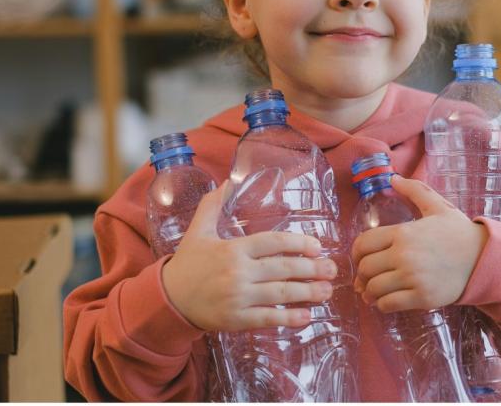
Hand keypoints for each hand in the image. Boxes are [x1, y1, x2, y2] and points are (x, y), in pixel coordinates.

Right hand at [162, 180, 337, 331]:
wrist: (169, 299)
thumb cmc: (187, 263)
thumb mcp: (198, 230)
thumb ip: (213, 205)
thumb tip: (229, 181)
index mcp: (233, 249)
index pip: (273, 243)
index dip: (298, 244)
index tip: (317, 246)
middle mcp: (238, 272)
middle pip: (283, 269)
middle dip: (311, 269)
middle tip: (332, 269)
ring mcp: (238, 297)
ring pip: (280, 294)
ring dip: (307, 293)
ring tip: (327, 290)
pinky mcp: (236, 319)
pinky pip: (268, 318)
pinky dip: (288, 318)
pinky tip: (306, 315)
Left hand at [351, 175, 487, 312]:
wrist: (484, 258)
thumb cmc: (459, 232)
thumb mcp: (437, 206)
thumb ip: (414, 190)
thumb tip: (392, 178)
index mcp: (403, 233)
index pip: (362, 244)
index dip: (356, 253)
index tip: (360, 259)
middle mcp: (404, 255)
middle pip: (365, 268)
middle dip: (362, 274)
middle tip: (365, 278)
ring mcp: (413, 278)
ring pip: (374, 289)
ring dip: (369, 291)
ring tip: (372, 292)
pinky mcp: (422, 298)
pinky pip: (388, 305)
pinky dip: (382, 304)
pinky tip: (387, 300)